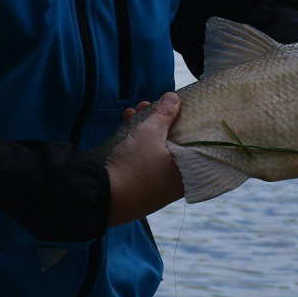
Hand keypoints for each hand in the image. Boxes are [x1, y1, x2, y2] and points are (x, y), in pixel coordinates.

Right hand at [105, 93, 183, 224]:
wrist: (103, 198)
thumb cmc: (135, 165)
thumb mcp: (150, 132)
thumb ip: (165, 113)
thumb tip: (174, 98)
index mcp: (190, 170)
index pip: (194, 140)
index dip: (182, 120)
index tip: (172, 108)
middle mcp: (178, 182)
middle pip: (173, 144)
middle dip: (158, 121)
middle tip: (145, 107)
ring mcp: (159, 189)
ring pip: (156, 152)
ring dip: (144, 130)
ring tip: (130, 113)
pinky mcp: (141, 191)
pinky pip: (145, 164)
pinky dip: (136, 146)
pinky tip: (123, 128)